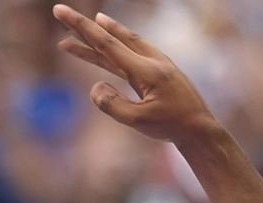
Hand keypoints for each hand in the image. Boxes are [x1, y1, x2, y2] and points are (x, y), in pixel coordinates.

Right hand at [52, 4, 218, 144]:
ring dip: (96, 39)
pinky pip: (129, 57)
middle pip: (112, 37)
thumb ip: (112, 105)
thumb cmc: (173, 127)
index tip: (60, 11)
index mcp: (147, 70)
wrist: (202, 131)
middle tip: (60, 12)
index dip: (81, 27)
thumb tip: (95, 86)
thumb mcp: (139, 122)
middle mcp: (152, 61)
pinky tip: (101, 50)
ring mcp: (156, 65)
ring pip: (120, 45)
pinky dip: (112, 51)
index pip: (106, 43)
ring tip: (73, 37)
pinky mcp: (158, 73)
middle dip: (84, 26)